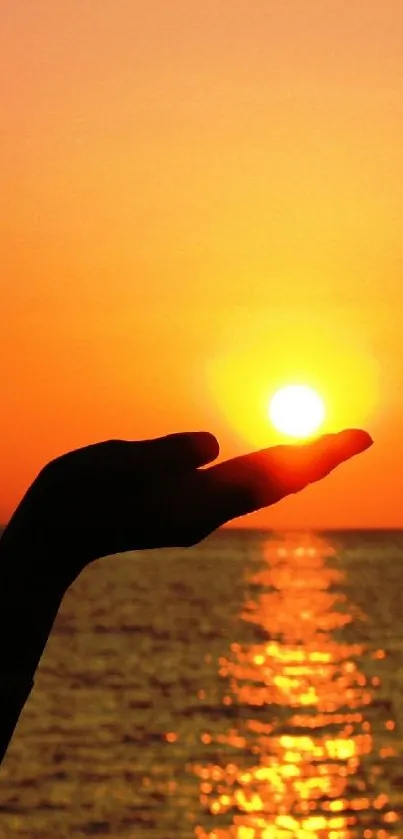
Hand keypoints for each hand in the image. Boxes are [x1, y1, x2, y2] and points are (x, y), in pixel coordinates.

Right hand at [1, 429, 371, 590]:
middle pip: (272, 484)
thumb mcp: (108, 467)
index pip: (267, 475)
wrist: (54, 540)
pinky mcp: (184, 510)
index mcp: (191, 502)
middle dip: (315, 460)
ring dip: (294, 467)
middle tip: (358, 438)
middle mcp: (203, 512)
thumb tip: (213, 444)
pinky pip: (238, 488)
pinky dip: (265, 472)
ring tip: (328, 449)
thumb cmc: (72, 500)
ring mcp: (195, 514)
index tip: (355, 438)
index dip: (312, 455)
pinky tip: (273, 464)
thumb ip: (161, 455)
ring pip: (258, 488)